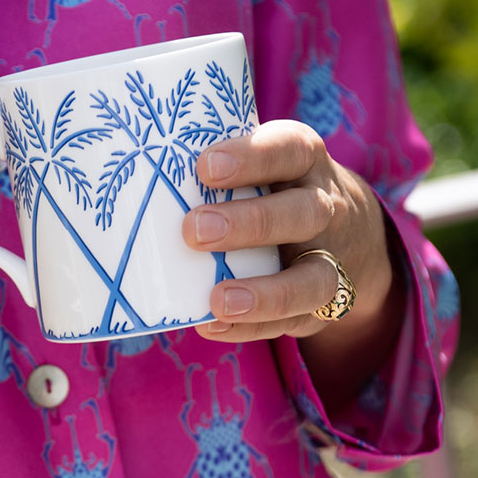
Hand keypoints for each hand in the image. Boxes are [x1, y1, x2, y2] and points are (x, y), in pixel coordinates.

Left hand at [182, 120, 404, 405]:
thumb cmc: (275, 192)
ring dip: (265, 292)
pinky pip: (294, 321)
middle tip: (194, 230)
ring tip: (217, 299)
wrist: (351, 237)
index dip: (252, 157)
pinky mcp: (323, 307)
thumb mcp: (262, 167)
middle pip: (303, 213)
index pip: (289, 149)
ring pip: (313, 279)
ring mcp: (332, 261)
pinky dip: (252, 328)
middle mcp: (327, 208)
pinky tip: (212, 326)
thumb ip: (212, 171)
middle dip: (250, 223)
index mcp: (305, 163)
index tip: (204, 166)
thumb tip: (126, 177)